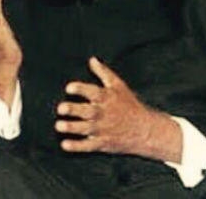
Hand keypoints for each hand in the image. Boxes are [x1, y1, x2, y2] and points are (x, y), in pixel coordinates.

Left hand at [55, 57, 181, 161]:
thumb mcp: (118, 86)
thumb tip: (92, 59)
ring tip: (59, 125)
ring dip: (71, 128)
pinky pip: (88, 146)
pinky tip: (65, 144)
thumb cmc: (129, 105)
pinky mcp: (102, 143)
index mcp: (106, 98)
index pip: (93, 92)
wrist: (146, 130)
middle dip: (73, 110)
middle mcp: (103, 113)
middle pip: (87, 111)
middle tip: (61, 108)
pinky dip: (76, 146)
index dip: (80, 89)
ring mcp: (103, 129)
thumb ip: (103, 72)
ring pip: (85, 129)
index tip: (69, 88)